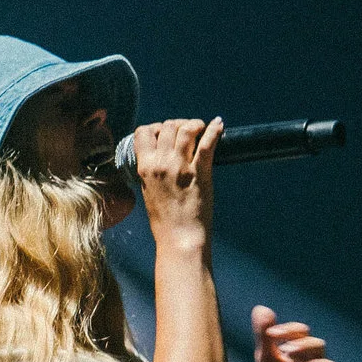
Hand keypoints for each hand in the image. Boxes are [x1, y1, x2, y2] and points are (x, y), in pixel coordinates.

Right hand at [135, 118, 221, 250]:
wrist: (180, 238)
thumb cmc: (164, 220)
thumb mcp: (148, 191)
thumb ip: (151, 171)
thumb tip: (158, 156)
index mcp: (145, 167)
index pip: (143, 132)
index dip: (154, 127)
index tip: (163, 131)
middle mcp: (161, 163)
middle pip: (167, 126)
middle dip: (176, 124)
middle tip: (185, 130)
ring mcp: (181, 166)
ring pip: (186, 129)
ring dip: (194, 124)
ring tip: (200, 127)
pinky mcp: (200, 172)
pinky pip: (208, 143)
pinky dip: (214, 130)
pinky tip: (219, 124)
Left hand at [252, 305, 335, 361]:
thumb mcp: (265, 359)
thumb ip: (263, 335)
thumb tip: (260, 307)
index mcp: (301, 348)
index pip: (301, 331)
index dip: (288, 330)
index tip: (271, 335)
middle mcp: (315, 359)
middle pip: (319, 344)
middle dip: (303, 346)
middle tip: (287, 353)